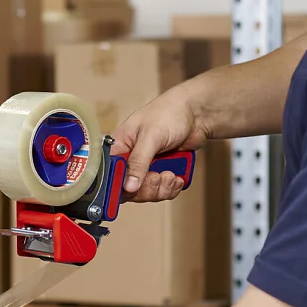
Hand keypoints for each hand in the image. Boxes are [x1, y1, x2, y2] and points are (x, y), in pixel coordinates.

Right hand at [109, 83, 206, 202]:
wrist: (197, 113)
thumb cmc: (169, 113)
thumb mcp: (151, 136)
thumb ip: (138, 161)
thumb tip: (128, 186)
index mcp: (119, 147)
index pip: (109, 174)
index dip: (120, 186)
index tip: (134, 188)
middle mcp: (129, 159)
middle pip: (128, 190)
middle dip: (147, 188)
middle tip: (159, 176)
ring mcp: (146, 167)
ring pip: (146, 193)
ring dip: (161, 188)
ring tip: (171, 175)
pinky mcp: (161, 172)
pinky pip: (161, 191)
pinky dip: (170, 188)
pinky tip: (177, 177)